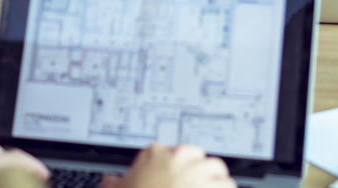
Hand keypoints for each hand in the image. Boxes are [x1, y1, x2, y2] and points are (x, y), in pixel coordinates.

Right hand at [102, 144, 233, 187]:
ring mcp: (199, 172)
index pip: (175, 154)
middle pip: (199, 160)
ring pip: (218, 173)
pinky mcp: (216, 185)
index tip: (176, 183)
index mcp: (155, 154)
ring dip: (215, 186)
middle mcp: (179, 157)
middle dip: (199, 176)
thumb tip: (109, 180)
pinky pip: (229, 186)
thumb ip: (114, 182)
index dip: (177, 172)